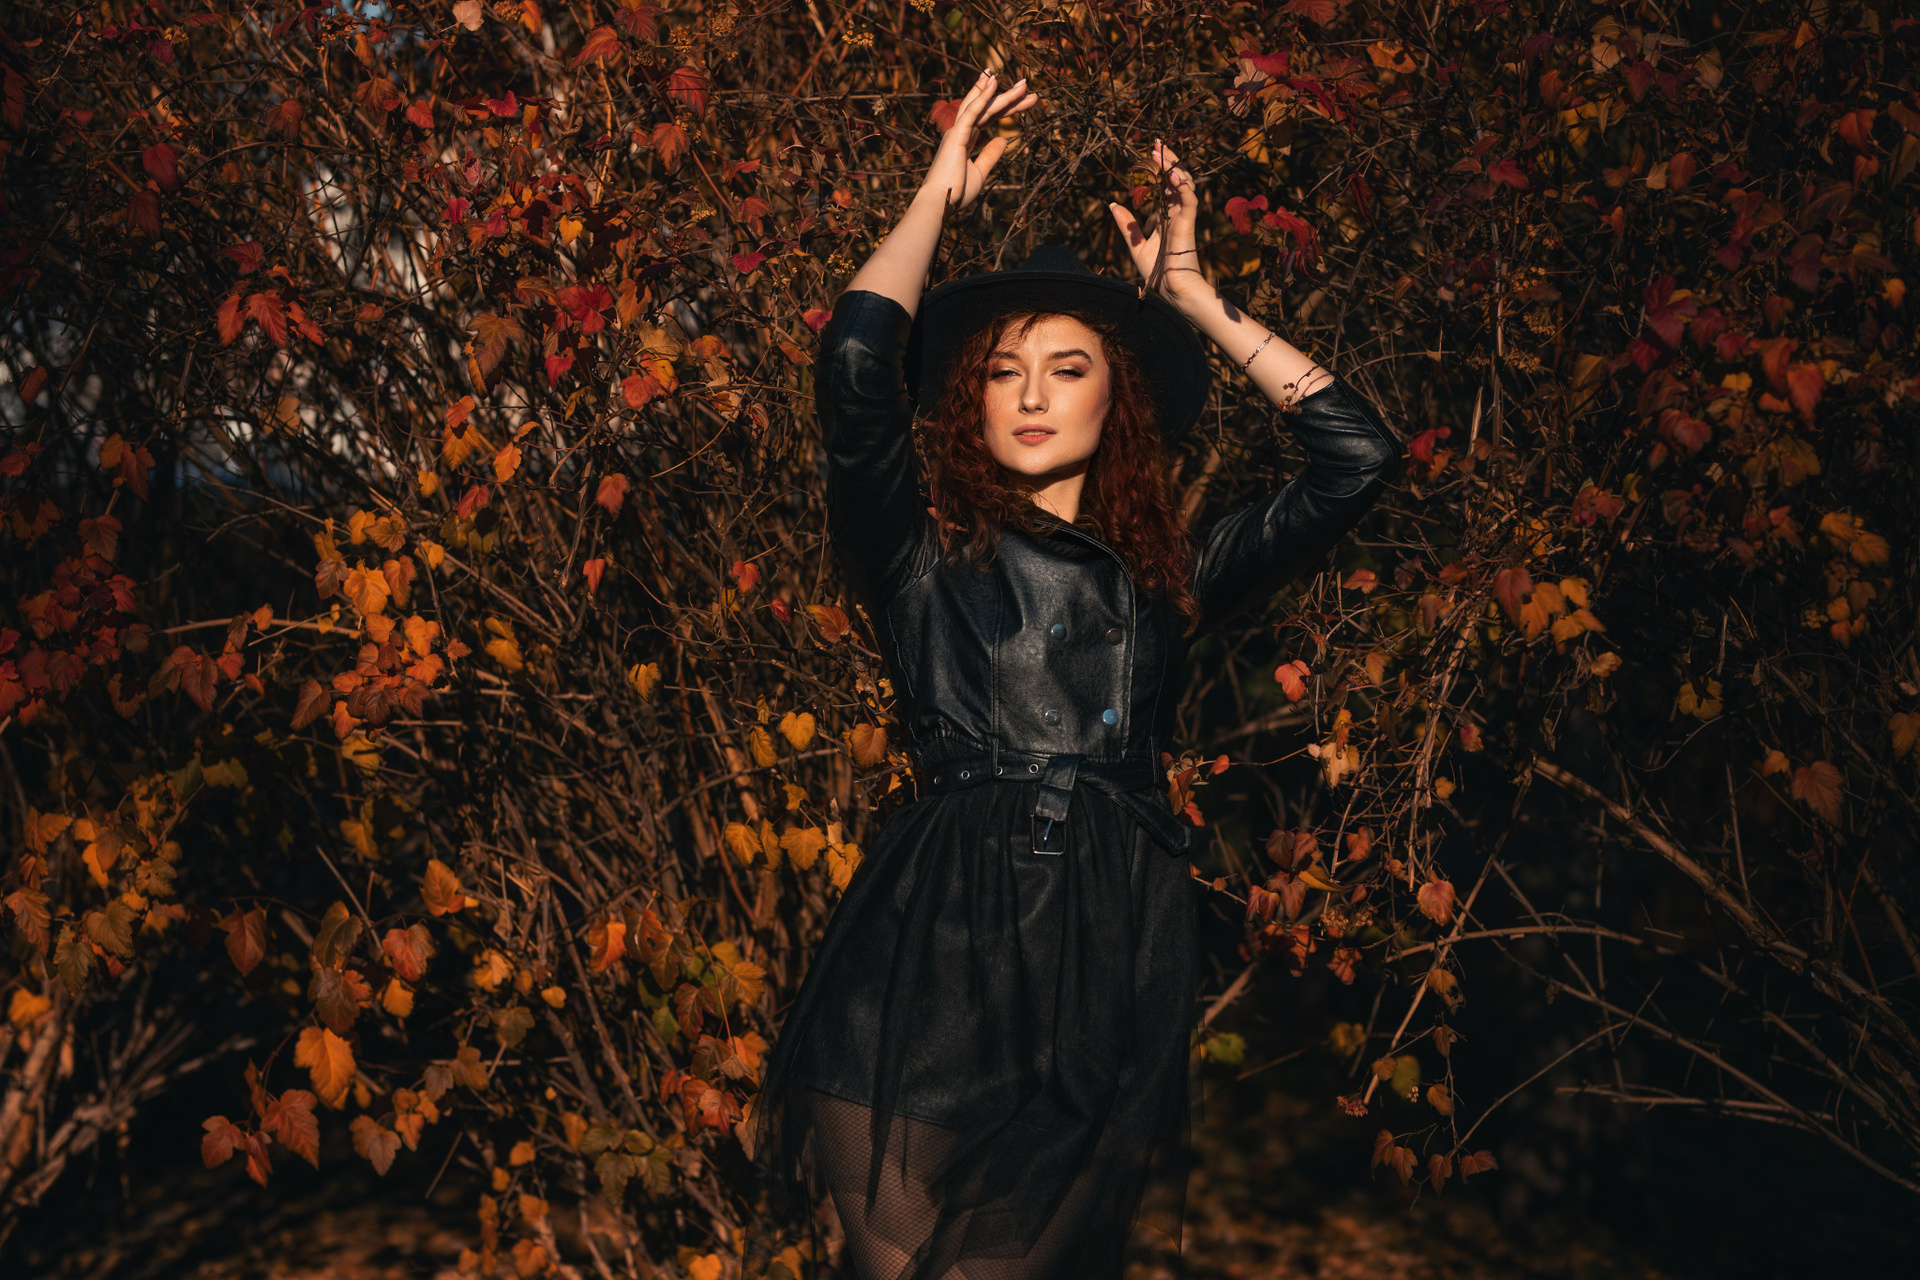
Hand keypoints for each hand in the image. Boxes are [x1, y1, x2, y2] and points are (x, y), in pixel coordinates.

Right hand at [919, 69, 1038, 212]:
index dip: (1007, 108)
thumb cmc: (956, 191)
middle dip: (1008, 97)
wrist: (940, 203)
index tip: (1026, 101)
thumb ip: (990, 155)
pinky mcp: (956, 134)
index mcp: (965, 140)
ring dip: (1002, 93)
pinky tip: (994, 82)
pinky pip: (972, 111)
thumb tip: (1003, 140)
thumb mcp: (980, 172)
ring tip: (1023, 83)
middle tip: (1027, 85)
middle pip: (988, 108)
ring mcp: (957, 131)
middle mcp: (960, 131)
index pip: (989, 118)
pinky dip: (983, 96)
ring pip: (983, 106)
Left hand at [1107, 140, 1213, 308]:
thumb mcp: (1136, 245)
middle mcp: (1176, 214)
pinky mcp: (1188, 223)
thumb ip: (1126, 225)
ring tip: (1160, 152)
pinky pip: (1188, 198)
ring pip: (1184, 184)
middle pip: (1174, 180)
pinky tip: (1171, 173)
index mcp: (1166, 218)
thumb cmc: (1157, 273)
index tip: (1149, 153)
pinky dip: (1182, 184)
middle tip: (1156, 143)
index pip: (1163, 187)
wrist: (1171, 291)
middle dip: (1166, 160)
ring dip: (1173, 166)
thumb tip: (1112, 204)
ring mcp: (1183, 217)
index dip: (1158, 170)